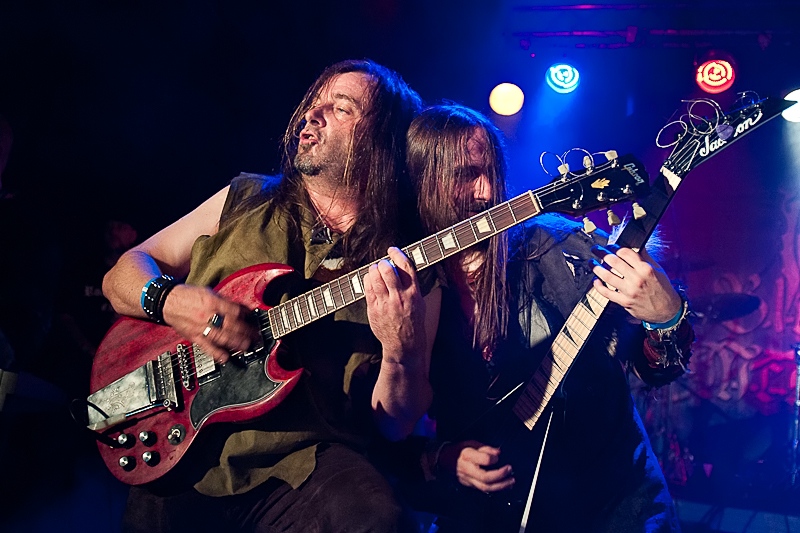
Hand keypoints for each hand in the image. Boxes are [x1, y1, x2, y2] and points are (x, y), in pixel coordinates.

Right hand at [161, 284, 257, 363]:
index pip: (234, 310)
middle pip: (231, 325)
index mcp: (212, 302)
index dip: (246, 315)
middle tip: (256, 336)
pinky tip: (226, 358)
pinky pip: (206, 347)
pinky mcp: (194, 336)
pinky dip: (217, 353)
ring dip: (236, 343)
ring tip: (247, 346)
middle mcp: (208, 315)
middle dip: (246, 331)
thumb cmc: (188, 295)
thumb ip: (224, 301)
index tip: (253, 318)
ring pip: (222, 337)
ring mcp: (200, 327)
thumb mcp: (208, 292)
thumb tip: (239, 308)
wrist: (167, 301)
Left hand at [364, 247, 425, 361]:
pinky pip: (368, 289)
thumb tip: (400, 267)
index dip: (398, 254)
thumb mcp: (419, 302)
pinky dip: (367, 280)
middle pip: (388, 271)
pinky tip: (370, 280)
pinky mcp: (374, 309)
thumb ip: (411, 285)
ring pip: (375, 278)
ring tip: (375, 270)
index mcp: (414, 294)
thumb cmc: (413, 322)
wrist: (404, 345)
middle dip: (383, 263)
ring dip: (373, 270)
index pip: (406, 267)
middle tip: (382, 264)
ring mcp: (386, 304)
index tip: (392, 250)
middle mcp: (400, 297)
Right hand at [439, 441, 514, 492]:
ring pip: (485, 487)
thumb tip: (498, 453)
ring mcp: (468, 479)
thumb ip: (486, 448)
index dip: (493, 459)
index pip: (482, 460)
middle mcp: (467, 469)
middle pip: (485, 477)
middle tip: (509, 470)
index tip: (499, 457)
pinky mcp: (470, 485)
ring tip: (511, 481)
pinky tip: (505, 486)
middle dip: (500, 475)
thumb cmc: (460, 450)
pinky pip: (484, 489)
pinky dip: (496, 488)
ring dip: (501, 486)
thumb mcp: (471, 443)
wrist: (445, 459)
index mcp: (467, 455)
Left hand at [591, 245, 681, 323]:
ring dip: (596, 267)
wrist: (667, 310)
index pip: (625, 252)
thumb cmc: (662, 288)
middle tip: (596, 250)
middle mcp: (637, 279)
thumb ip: (645, 257)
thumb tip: (635, 244)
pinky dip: (598, 286)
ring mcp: (630, 291)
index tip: (610, 246)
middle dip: (601, 253)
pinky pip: (607, 293)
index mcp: (645, 268)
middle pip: (613, 261)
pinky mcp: (624, 302)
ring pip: (607, 276)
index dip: (614, 247)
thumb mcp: (657, 269)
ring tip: (591, 263)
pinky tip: (596, 280)